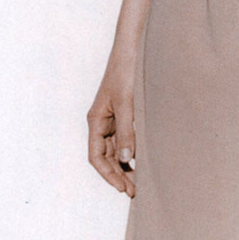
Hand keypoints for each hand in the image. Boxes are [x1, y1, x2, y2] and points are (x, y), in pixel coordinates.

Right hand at [87, 65, 136, 196]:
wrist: (133, 48)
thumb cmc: (126, 71)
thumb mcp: (127, 103)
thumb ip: (126, 131)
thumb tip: (127, 160)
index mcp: (96, 120)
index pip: (96, 157)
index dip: (108, 175)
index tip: (122, 188)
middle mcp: (102, 122)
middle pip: (106, 157)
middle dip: (118, 175)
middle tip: (134, 191)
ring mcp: (113, 118)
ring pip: (116, 150)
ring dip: (125, 166)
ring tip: (139, 182)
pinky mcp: (125, 114)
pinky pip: (126, 138)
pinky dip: (132, 152)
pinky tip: (143, 161)